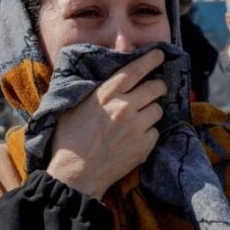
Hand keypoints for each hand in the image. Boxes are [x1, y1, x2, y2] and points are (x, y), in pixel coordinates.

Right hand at [47, 49, 165, 199]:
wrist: (75, 174)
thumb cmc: (69, 140)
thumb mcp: (73, 107)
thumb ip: (90, 90)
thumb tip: (101, 77)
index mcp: (106, 94)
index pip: (135, 70)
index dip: (150, 60)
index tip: (160, 55)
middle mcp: (125, 106)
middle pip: (155, 87)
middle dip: (158, 86)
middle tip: (156, 88)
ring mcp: (136, 127)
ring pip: (158, 109)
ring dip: (152, 111)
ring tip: (140, 118)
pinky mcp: (144, 146)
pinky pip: (155, 131)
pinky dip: (149, 133)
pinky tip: (135, 138)